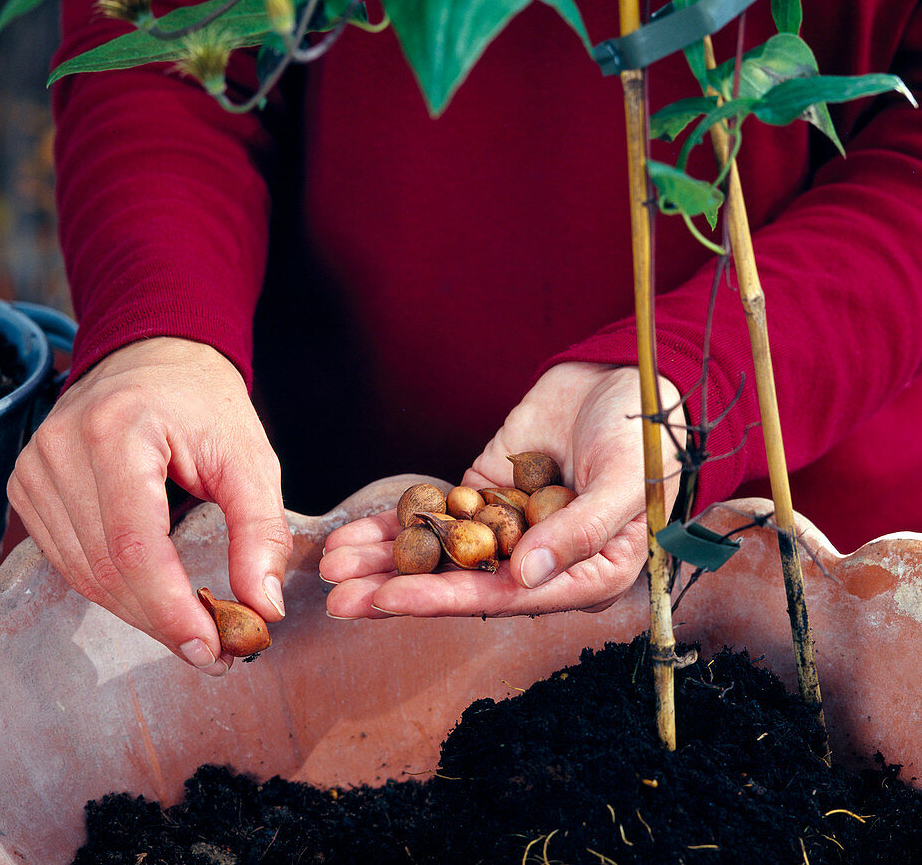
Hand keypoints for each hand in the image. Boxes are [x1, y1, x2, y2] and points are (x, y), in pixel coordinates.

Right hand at [7, 338, 290, 673]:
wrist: (152, 358)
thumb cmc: (204, 405)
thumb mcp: (249, 458)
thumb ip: (261, 531)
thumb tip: (263, 608)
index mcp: (116, 431)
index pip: (134, 545)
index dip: (170, 609)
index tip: (212, 649)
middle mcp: (60, 449)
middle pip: (106, 569)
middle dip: (162, 621)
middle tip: (215, 651)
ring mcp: (34, 467)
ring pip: (83, 576)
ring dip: (139, 614)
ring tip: (192, 629)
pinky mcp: (25, 486)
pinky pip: (67, 561)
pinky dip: (113, 590)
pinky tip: (153, 598)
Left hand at [319, 362, 681, 617]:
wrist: (627, 377)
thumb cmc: (646, 435)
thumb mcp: (626, 482)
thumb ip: (580, 531)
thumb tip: (525, 577)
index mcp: (586, 576)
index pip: (507, 597)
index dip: (448, 599)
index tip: (392, 599)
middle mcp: (541, 563)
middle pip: (462, 583)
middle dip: (398, 590)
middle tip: (338, 600)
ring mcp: (509, 530)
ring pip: (442, 553)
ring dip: (386, 560)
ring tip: (331, 566)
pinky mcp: (486, 497)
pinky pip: (439, 515)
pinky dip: (399, 523)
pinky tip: (356, 532)